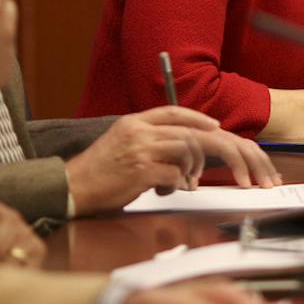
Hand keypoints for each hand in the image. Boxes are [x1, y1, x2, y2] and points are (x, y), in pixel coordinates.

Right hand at [64, 106, 281, 211]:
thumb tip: (183, 150)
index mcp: (134, 122)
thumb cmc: (100, 172)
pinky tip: (170, 191)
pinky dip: (179, 184)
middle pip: (189, 132)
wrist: (71, 187)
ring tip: (186, 182)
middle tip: (231, 163)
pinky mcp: (141, 171)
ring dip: (193, 168)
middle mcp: (139, 131)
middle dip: (214, 147)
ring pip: (187, 149)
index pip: (173, 112)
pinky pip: (175, 175)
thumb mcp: (123, 145)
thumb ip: (150, 141)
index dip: (198, 119)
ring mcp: (140, 150)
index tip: (217, 127)